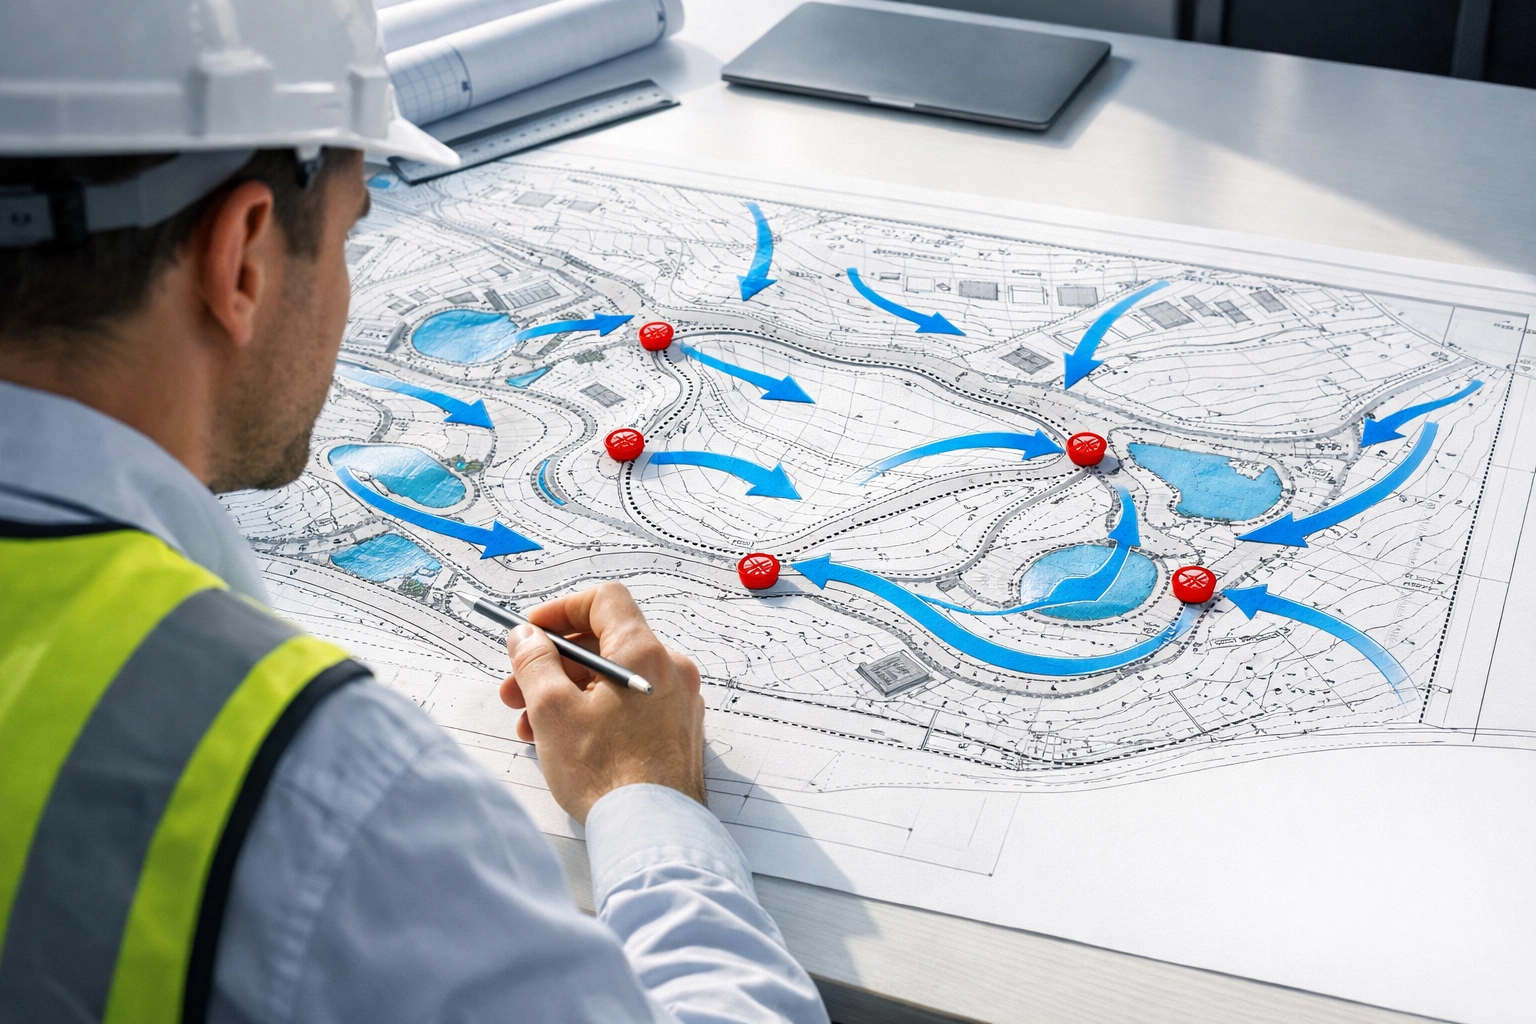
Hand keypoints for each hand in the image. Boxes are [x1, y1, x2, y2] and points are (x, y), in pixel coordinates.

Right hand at [499, 582, 705, 823]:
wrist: (652, 831)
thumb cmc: (606, 774)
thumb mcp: (552, 711)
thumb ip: (534, 663)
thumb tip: (526, 636)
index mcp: (644, 653)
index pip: (604, 600)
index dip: (562, 610)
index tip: (532, 633)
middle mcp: (669, 670)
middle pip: (604, 644)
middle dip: (552, 663)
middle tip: (514, 689)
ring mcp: (677, 702)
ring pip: (613, 680)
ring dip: (566, 693)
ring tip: (529, 726)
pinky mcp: (677, 731)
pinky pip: (629, 706)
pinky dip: (593, 712)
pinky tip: (562, 742)